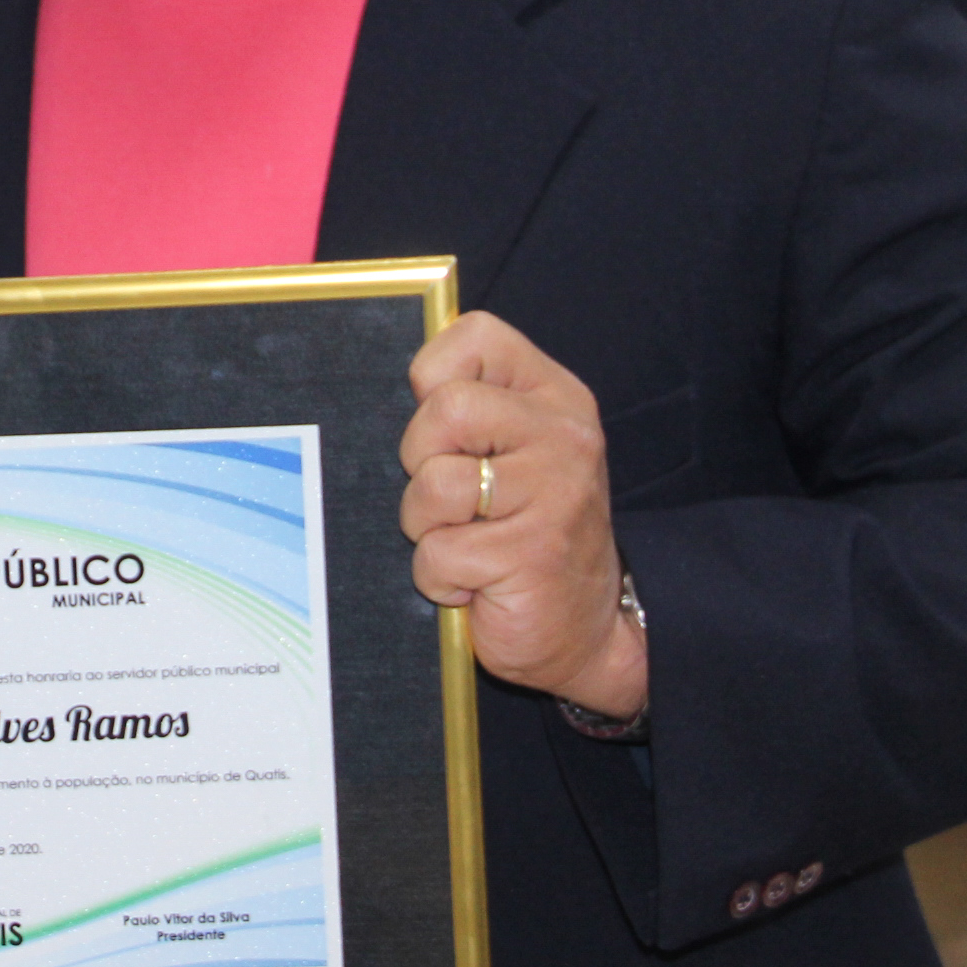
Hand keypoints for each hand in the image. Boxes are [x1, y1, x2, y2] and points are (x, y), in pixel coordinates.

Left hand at [398, 312, 645, 720]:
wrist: (586, 630)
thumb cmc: (527, 533)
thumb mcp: (514, 452)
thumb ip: (468, 409)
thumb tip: (380, 379)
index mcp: (554, 396)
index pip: (475, 336)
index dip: (433, 379)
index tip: (446, 430)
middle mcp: (564, 435)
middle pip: (444, 409)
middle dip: (421, 462)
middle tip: (453, 500)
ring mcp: (554, 494)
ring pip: (432, 485)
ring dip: (427, 527)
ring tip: (465, 542)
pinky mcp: (531, 554)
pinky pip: (437, 553)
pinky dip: (439, 579)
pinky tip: (475, 583)